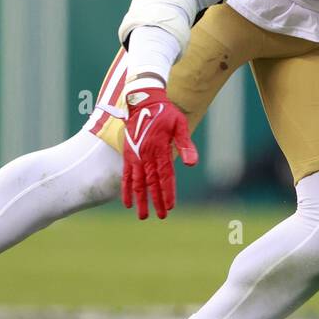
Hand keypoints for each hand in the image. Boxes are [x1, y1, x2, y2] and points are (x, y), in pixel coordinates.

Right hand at [121, 79, 197, 219]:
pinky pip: (126, 176)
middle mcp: (145, 156)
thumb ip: (186, 145)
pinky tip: (127, 203)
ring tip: (142, 216)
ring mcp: (135, 157)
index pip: (165, 176)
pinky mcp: (128, 156)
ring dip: (140, 200)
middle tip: (162, 217)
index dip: (167, 192)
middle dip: (156, 201)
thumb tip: (191, 164)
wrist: (143, 102)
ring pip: (137, 183)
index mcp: (160, 150)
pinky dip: (126, 190)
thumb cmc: (165, 114)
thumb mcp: (180, 125)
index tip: (171, 207)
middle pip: (152, 183)